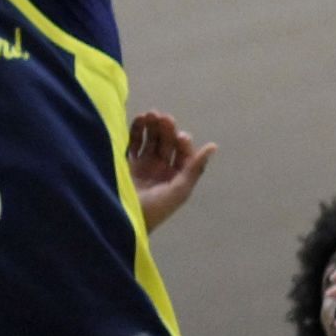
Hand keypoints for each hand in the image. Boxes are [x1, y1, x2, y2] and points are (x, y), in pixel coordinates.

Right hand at [128, 111, 215, 232]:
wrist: (122, 221)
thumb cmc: (155, 209)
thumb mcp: (179, 190)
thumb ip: (194, 167)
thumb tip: (213, 146)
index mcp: (176, 177)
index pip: (182, 153)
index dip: (181, 141)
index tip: (178, 135)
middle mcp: (160, 169)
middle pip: (165, 143)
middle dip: (165, 130)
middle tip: (162, 117)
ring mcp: (142, 165)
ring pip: (149, 140)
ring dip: (151, 127)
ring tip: (150, 114)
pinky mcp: (126, 163)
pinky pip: (132, 143)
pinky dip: (135, 131)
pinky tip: (138, 119)